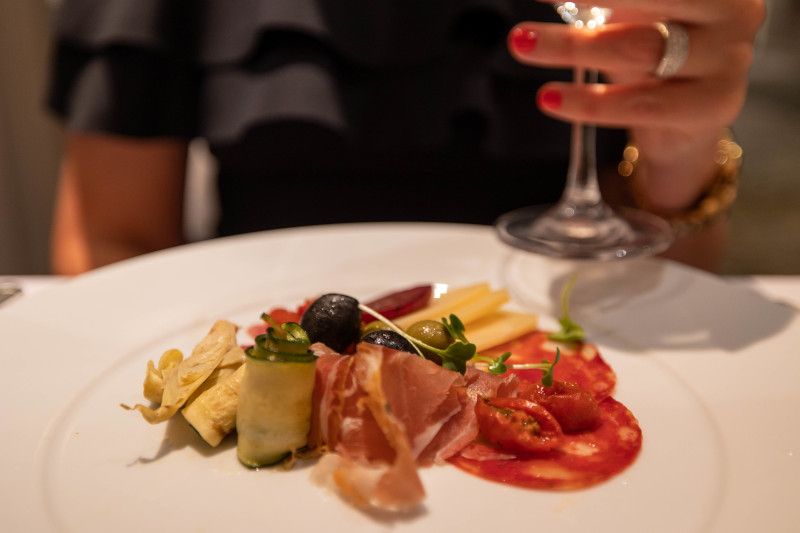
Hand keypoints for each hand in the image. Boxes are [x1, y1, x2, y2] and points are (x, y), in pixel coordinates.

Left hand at [508, 0, 764, 210]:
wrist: (681, 121)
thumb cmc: (650, 49)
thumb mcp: (625, 13)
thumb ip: (594, 2)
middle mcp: (734, 10)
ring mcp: (731, 57)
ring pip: (641, 48)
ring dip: (572, 45)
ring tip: (521, 43)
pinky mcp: (715, 104)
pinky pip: (642, 103)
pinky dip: (591, 102)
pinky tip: (549, 98)